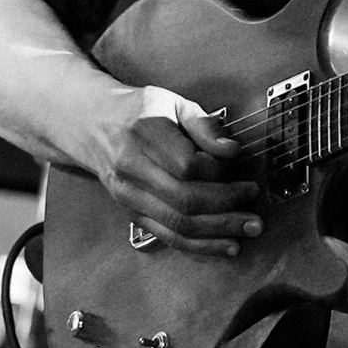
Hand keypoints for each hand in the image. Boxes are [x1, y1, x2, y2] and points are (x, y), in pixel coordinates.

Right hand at [78, 85, 264, 257]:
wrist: (91, 125)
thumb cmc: (138, 110)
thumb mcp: (172, 102)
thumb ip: (204, 125)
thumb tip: (232, 151)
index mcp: (144, 133)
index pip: (187, 165)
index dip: (219, 172)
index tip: (242, 170)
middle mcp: (132, 168)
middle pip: (185, 200)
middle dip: (227, 208)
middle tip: (256, 211)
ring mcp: (129, 195)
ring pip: (177, 224)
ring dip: (218, 232)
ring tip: (249, 230)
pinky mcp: (131, 214)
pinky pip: (168, 236)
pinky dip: (199, 245)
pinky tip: (225, 245)